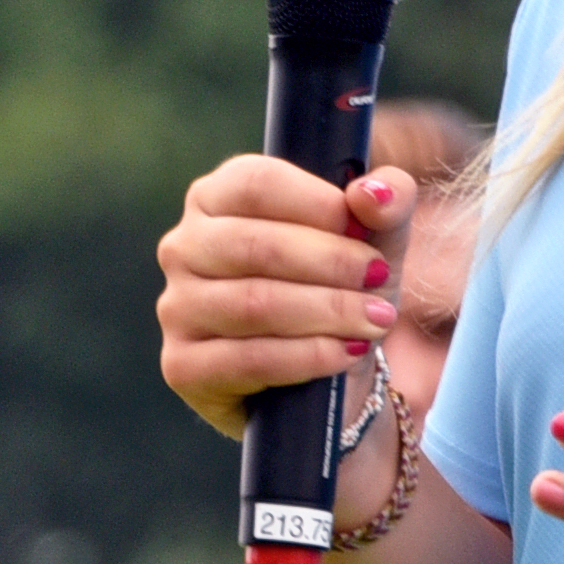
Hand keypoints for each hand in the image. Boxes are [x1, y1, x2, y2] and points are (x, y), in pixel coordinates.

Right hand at [154, 156, 408, 442]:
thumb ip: (387, 202)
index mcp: (215, 198)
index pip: (255, 184)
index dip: (315, 204)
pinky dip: (307, 356)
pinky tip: (347, 353)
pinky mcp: (182, 366)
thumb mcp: (375, 241)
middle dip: (329, 263)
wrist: (328, 378)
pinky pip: (248, 359)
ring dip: (327, 311)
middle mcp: (183, 247)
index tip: (363, 230)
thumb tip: (372, 193)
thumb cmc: (341, 290)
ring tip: (375, 319)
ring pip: (253, 303)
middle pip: (255, 245)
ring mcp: (176, 308)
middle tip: (379, 278)